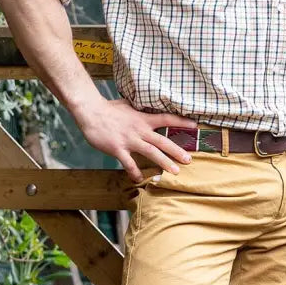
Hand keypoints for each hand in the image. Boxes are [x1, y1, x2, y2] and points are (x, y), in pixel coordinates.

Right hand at [76, 98, 197, 181]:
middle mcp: (139, 130)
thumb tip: (148, 107)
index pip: (166, 119)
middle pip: (162, 141)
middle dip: (177, 151)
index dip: (181, 121)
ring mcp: (129, 140)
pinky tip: (140, 179)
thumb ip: (140, 110)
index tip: (195, 126)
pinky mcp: (118, 148)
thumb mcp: (128, 105)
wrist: (91, 111)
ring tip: (175, 172)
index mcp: (143, 118)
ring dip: (164, 162)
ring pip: (151, 153)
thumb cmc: (108, 108)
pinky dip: (135, 172)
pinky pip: (129, 163)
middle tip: (189, 160)